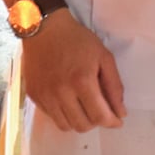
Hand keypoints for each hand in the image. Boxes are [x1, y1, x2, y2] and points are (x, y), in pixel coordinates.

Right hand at [22, 11, 126, 132]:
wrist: (43, 28)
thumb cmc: (76, 40)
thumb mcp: (103, 57)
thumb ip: (114, 86)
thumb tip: (120, 113)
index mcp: (82, 81)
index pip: (99, 116)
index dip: (112, 122)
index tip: (117, 120)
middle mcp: (61, 92)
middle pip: (83, 125)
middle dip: (96, 122)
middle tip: (99, 110)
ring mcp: (45, 95)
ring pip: (66, 126)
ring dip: (79, 121)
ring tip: (83, 108)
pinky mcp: (34, 95)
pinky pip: (51, 116)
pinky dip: (63, 114)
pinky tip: (68, 101)